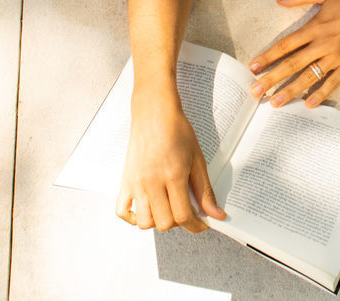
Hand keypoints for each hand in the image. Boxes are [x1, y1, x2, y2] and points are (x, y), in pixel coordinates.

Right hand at [116, 92, 225, 232]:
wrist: (154, 113)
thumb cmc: (177, 131)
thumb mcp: (197, 160)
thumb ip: (205, 190)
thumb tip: (216, 214)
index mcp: (172, 175)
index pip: (183, 216)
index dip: (196, 225)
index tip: (202, 223)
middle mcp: (151, 182)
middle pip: (164, 223)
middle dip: (178, 222)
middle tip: (186, 210)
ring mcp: (136, 183)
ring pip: (144, 222)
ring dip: (158, 221)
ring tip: (167, 207)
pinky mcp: (125, 180)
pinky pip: (122, 211)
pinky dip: (133, 217)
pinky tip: (147, 207)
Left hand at [248, 0, 339, 108]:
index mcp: (315, 26)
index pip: (285, 45)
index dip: (268, 57)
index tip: (253, 67)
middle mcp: (323, 44)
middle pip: (292, 64)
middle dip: (272, 79)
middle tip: (256, 92)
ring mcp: (337, 56)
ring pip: (309, 77)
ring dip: (291, 91)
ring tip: (275, 103)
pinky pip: (333, 82)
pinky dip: (321, 94)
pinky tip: (309, 104)